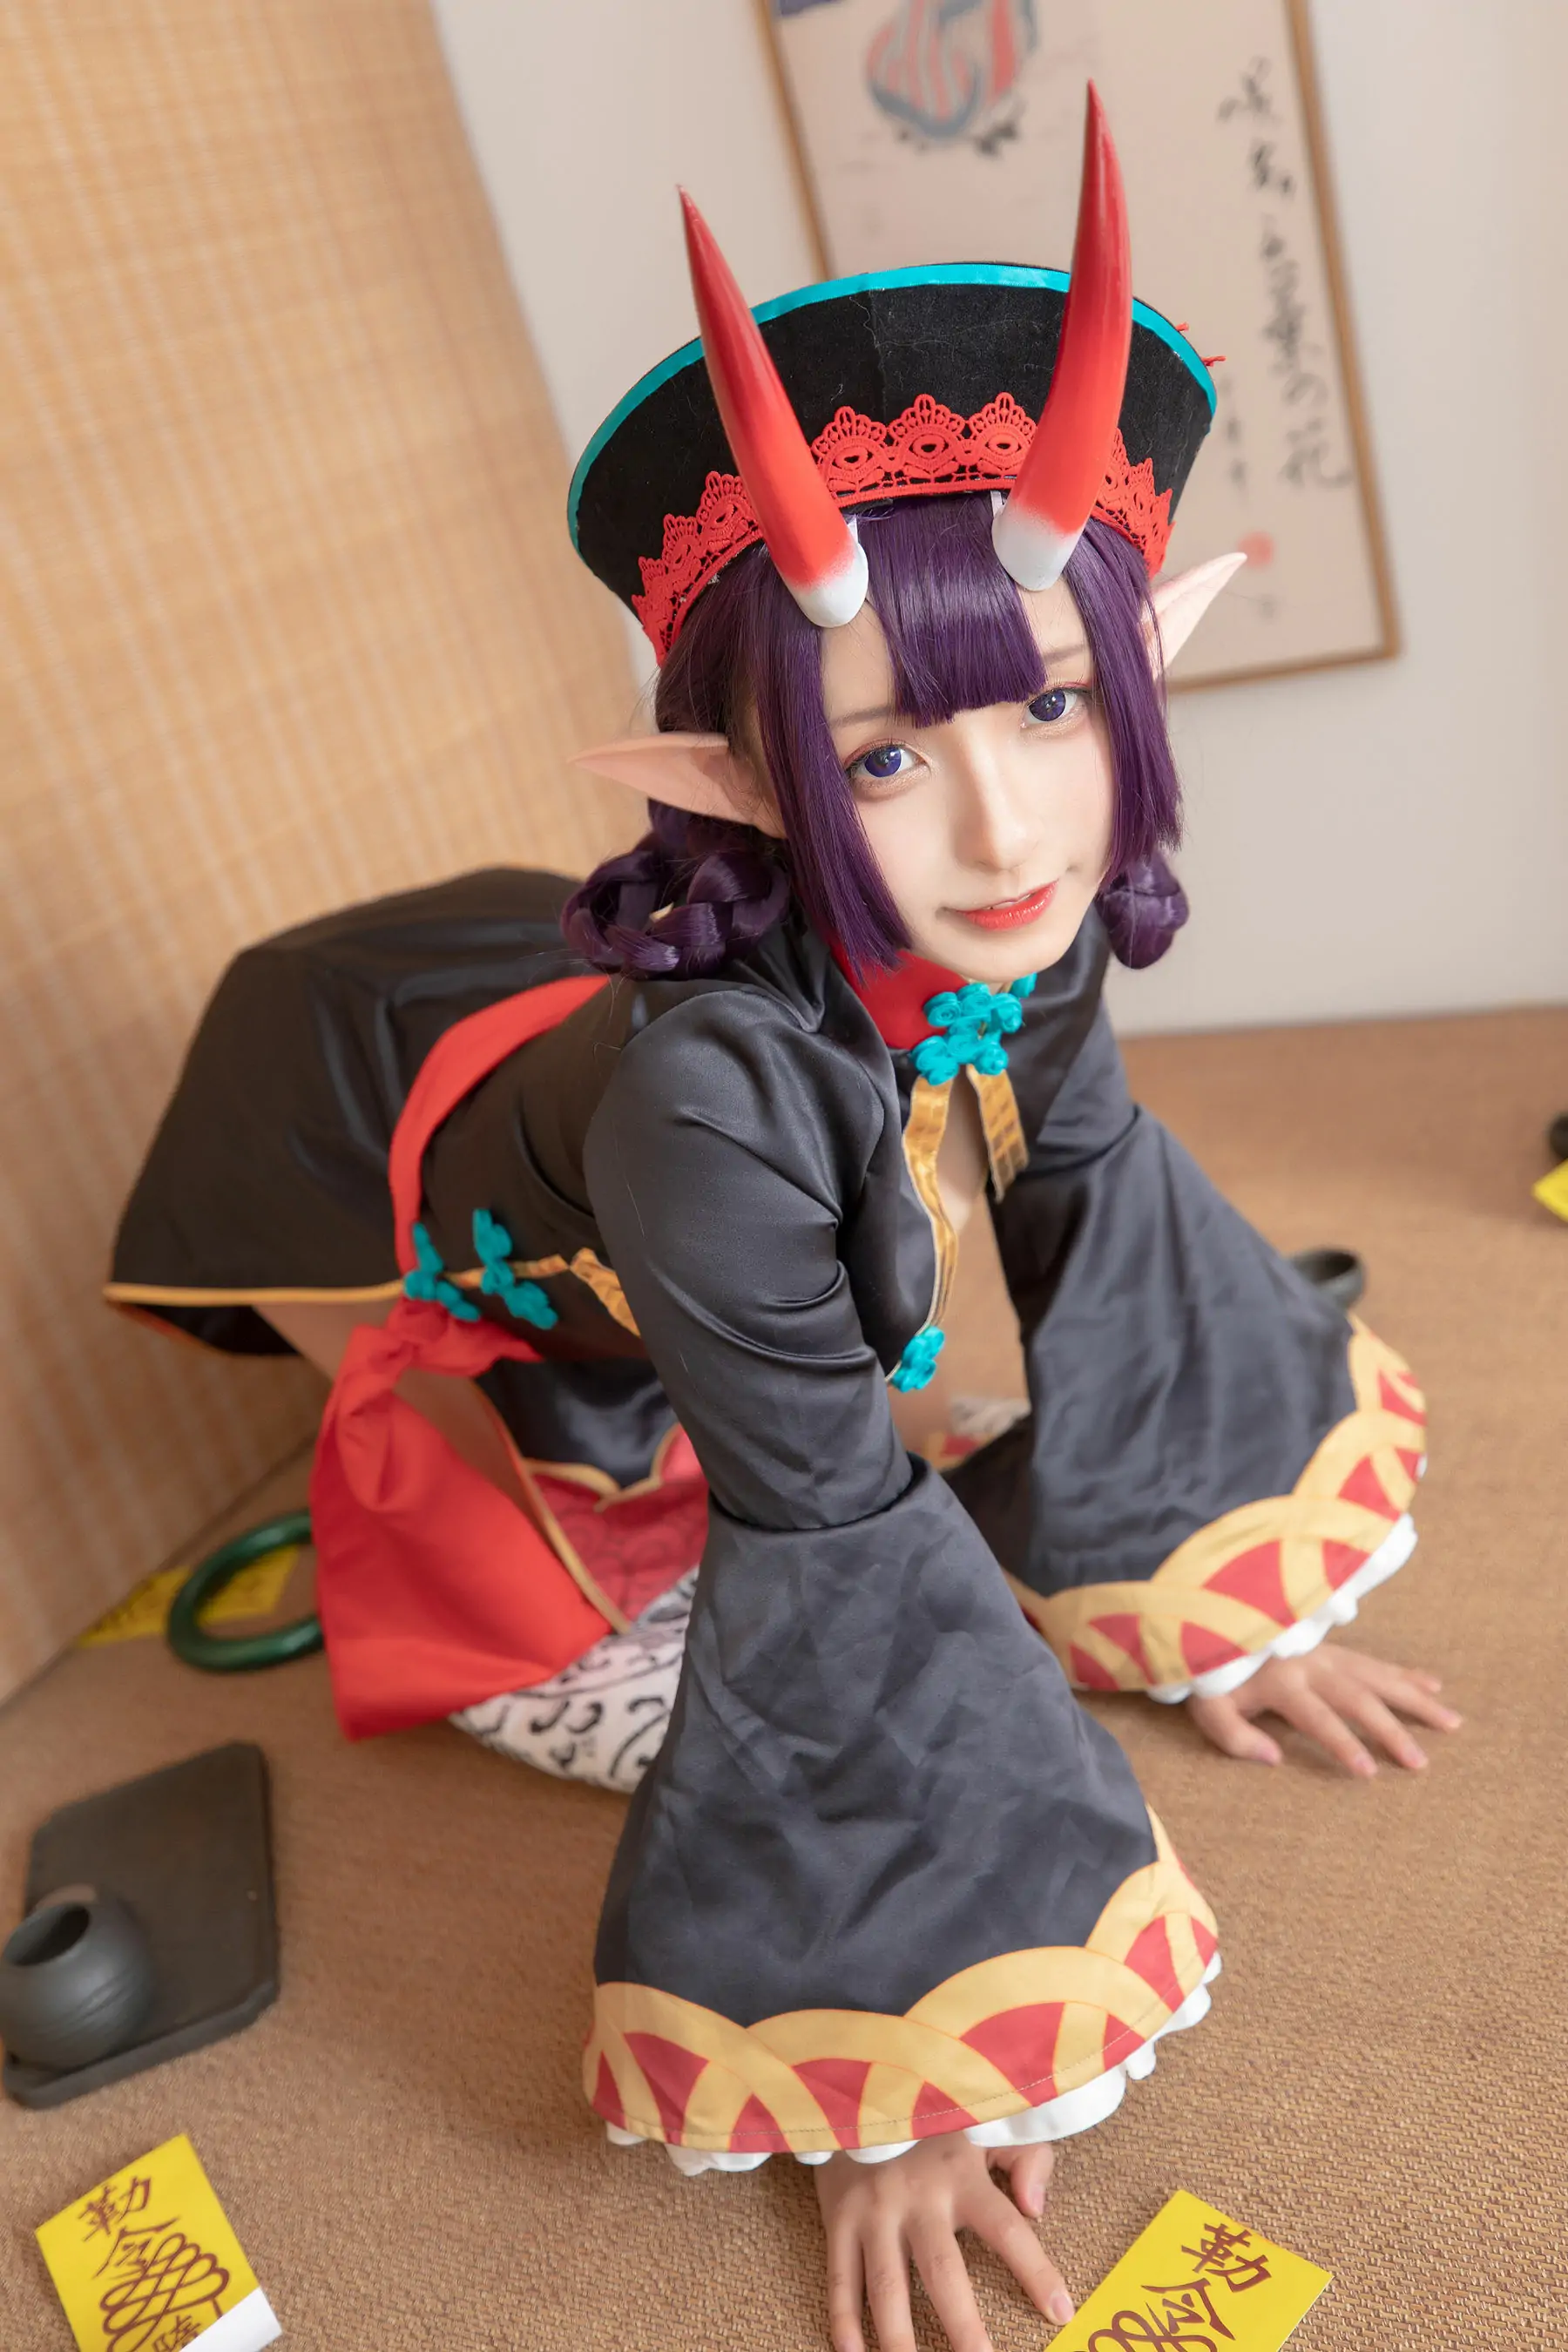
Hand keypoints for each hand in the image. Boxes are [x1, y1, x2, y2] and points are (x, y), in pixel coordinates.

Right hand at [816, 2132, 1073, 2351]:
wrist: (855, 2082)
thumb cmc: (931, 2115)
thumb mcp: (985, 2121)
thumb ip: (1024, 2157)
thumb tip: (1038, 2208)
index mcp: (961, 2175)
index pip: (1007, 2230)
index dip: (1035, 2272)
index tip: (1061, 2313)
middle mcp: (917, 2197)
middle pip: (943, 2275)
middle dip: (964, 2329)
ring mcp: (873, 2210)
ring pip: (887, 2289)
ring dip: (901, 2341)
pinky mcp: (837, 2217)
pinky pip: (840, 2279)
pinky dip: (844, 2321)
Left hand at [1188, 1643, 1460, 1777]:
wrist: (1212, 1621)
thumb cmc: (1211, 1675)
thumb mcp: (1209, 1707)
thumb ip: (1235, 1736)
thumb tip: (1274, 1759)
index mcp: (1281, 1681)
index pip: (1318, 1717)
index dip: (1343, 1743)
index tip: (1369, 1771)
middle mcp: (1311, 1664)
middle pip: (1358, 1698)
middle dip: (1390, 1730)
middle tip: (1419, 1762)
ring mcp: (1327, 1652)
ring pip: (1379, 1675)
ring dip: (1416, 1700)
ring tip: (1452, 1723)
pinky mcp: (1334, 1647)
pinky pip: (1376, 1660)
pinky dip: (1407, 1672)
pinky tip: (1435, 1685)